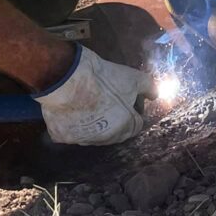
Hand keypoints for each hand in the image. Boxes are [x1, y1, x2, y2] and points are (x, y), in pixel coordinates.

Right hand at [35, 46, 155, 144]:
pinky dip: (70, 122)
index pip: (136, 125)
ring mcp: (81, 139)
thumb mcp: (133, 77)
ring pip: (90, 133)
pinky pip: (69, 131)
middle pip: (114, 131)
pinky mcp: (61, 136)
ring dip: (91, 122)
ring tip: (86, 100)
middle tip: (105, 98)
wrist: (67, 76)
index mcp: (124, 128)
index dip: (132, 109)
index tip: (125, 97)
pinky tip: (69, 107)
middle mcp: (103, 139)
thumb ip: (149, 87)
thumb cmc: (102, 78)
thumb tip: (155, 94)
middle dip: (113, 118)